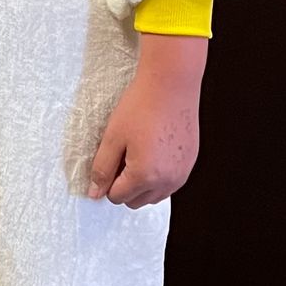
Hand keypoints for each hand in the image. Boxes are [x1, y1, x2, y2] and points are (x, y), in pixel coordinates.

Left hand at [88, 35, 205, 206]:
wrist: (172, 85)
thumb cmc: (142, 106)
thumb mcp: (112, 138)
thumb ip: (102, 169)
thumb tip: (95, 192)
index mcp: (145, 176)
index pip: (117, 197)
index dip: (108, 181)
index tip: (109, 160)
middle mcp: (167, 181)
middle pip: (136, 201)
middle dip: (125, 185)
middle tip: (122, 155)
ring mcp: (181, 173)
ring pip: (154, 195)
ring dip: (143, 183)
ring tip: (138, 151)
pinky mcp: (190, 163)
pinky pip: (170, 182)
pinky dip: (159, 174)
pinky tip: (153, 149)